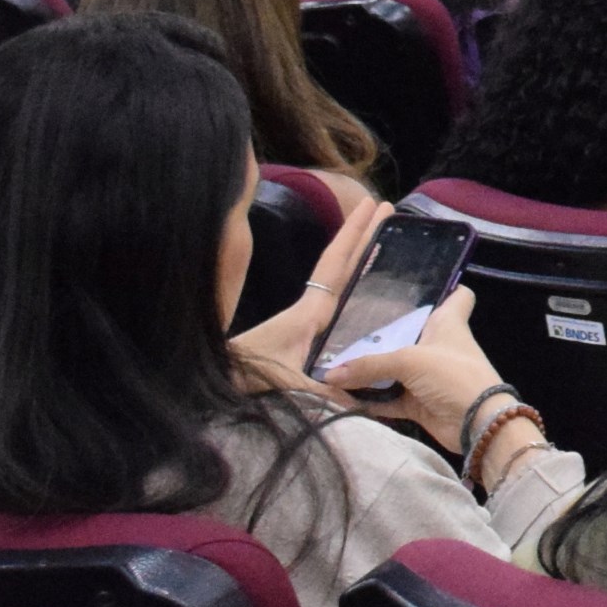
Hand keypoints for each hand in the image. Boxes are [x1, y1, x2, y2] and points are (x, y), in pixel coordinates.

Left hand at [227, 191, 380, 393]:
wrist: (219, 382)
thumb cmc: (248, 375)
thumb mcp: (288, 382)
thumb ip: (324, 391)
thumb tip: (362, 400)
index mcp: (311, 310)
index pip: (337, 262)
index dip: (356, 233)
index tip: (372, 205)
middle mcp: (314, 308)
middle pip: (344, 262)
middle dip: (365, 234)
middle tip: (386, 208)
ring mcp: (311, 322)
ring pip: (343, 281)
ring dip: (362, 259)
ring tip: (386, 240)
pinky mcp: (310, 339)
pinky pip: (341, 305)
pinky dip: (358, 290)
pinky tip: (372, 295)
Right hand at [327, 287, 523, 462]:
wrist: (475, 424)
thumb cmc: (452, 375)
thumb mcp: (409, 361)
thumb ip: (368, 365)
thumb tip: (329, 375)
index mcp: (448, 323)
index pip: (457, 296)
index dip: (444, 287)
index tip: (415, 284)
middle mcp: (437, 346)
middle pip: (408, 333)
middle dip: (379, 333)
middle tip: (343, 328)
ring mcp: (427, 376)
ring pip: (393, 369)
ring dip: (366, 371)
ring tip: (330, 364)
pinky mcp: (418, 402)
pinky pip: (387, 399)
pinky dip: (367, 400)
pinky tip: (338, 396)